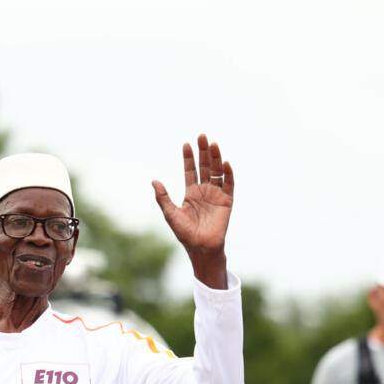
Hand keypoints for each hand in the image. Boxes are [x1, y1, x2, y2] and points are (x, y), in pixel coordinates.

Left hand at [152, 134, 233, 288]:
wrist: (200, 248)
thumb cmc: (185, 233)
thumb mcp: (170, 213)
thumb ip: (163, 197)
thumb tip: (154, 181)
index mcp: (191, 193)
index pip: (190, 171)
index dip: (189, 158)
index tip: (186, 144)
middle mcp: (204, 191)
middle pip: (205, 167)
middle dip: (203, 152)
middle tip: (202, 136)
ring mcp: (216, 195)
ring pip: (217, 172)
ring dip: (216, 158)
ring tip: (213, 144)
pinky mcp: (227, 202)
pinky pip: (229, 185)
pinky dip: (228, 174)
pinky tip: (225, 163)